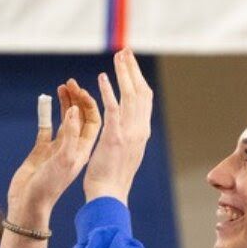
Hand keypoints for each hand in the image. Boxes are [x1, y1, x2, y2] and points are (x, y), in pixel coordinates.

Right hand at [6, 80, 101, 225]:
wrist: (28, 204)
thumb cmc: (49, 186)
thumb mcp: (63, 159)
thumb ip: (69, 134)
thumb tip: (74, 110)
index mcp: (83, 150)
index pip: (93, 121)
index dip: (89, 104)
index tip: (80, 90)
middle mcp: (73, 147)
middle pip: (80, 117)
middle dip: (78, 98)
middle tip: (70, 82)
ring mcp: (57, 148)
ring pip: (65, 119)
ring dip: (65, 103)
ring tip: (61, 86)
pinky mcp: (42, 150)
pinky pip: (47, 127)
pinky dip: (47, 114)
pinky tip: (46, 103)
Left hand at [83, 49, 153, 203]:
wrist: (109, 196)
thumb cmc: (112, 179)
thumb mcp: (126, 155)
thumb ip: (130, 139)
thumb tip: (130, 131)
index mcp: (141, 133)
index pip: (144, 100)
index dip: (139, 80)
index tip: (131, 65)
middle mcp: (139, 129)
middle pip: (140, 92)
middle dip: (134, 69)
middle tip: (126, 51)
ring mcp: (129, 132)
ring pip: (130, 95)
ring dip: (124, 73)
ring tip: (118, 56)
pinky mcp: (114, 136)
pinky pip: (112, 108)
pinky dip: (109, 90)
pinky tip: (102, 77)